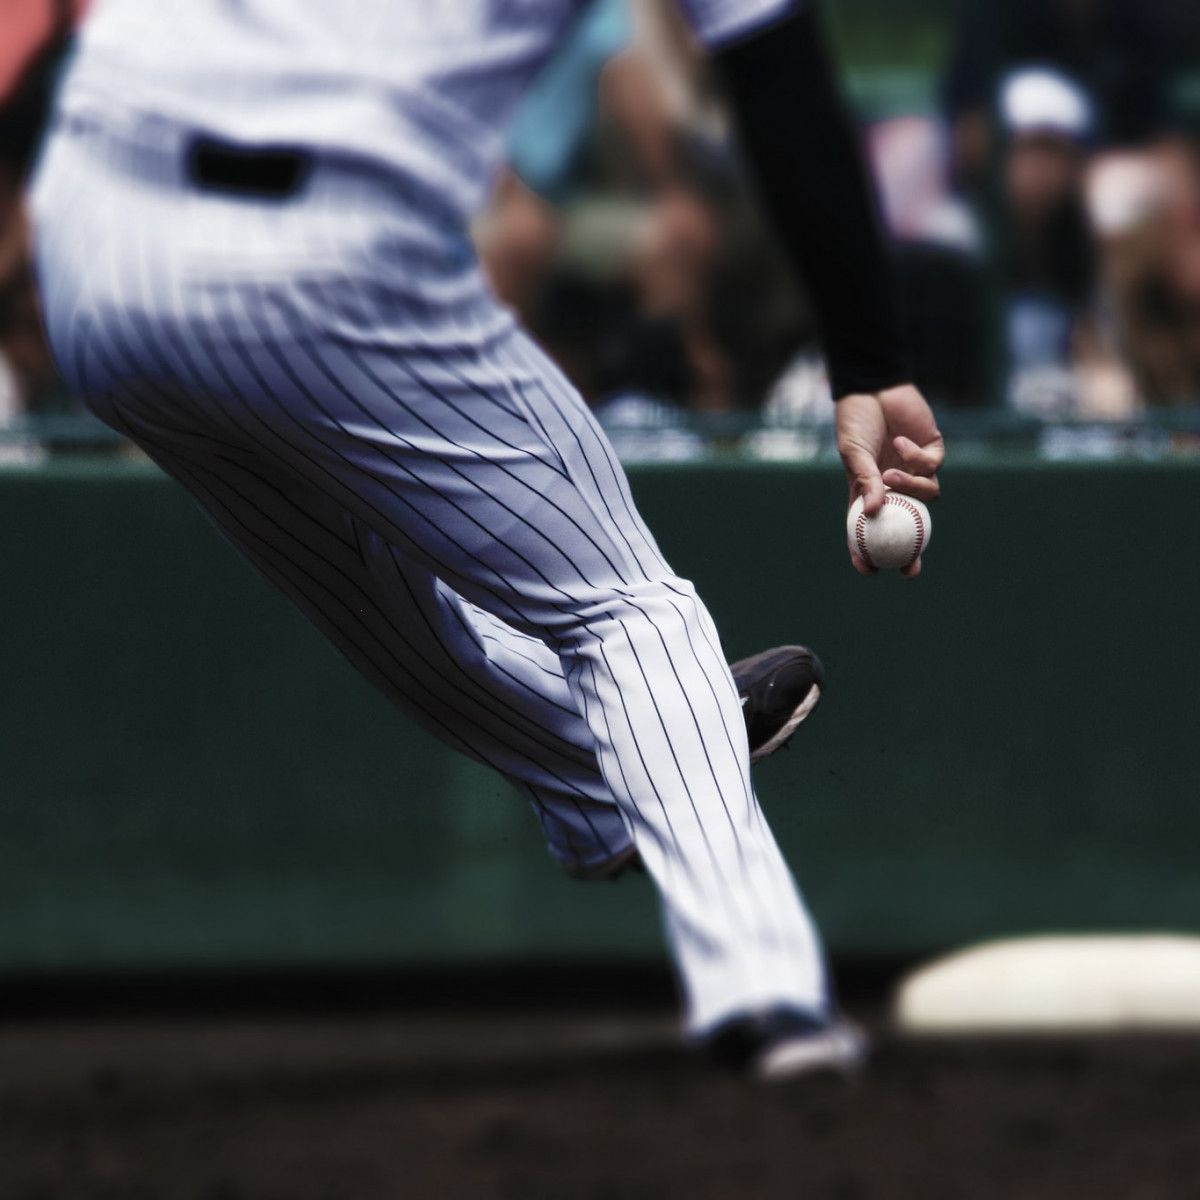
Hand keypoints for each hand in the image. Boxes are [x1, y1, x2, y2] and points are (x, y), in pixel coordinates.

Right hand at [835, 383, 943, 577]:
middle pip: (909, 526)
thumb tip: (872, 512)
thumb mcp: (854, 454)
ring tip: (890, 474)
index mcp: (869, 491)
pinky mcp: (932, 452)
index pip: (870, 529)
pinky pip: (932, 466)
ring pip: (927, 495)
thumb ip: (865, 482)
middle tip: (911, 568)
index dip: (868, 553)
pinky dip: (916, 458)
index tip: (869, 570)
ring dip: (910, 489)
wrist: (874, 386)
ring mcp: (915, 470)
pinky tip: (900, 441)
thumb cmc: (856, 421)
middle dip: (912, 552)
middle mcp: (895, 486)